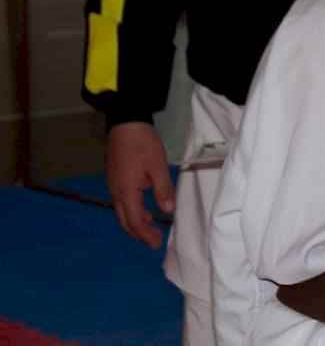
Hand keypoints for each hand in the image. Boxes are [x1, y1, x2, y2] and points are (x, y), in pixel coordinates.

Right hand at [106, 122, 173, 248]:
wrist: (125, 123)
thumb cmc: (143, 144)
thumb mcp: (158, 165)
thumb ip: (163, 189)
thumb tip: (168, 211)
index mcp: (126, 191)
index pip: (135, 221)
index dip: (146, 235)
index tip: (157, 244)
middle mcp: (116, 192)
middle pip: (125, 221)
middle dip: (139, 233)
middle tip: (154, 241)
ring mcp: (113, 185)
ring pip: (122, 212)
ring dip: (136, 222)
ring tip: (152, 227)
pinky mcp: (115, 178)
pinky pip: (122, 202)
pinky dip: (133, 211)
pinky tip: (145, 209)